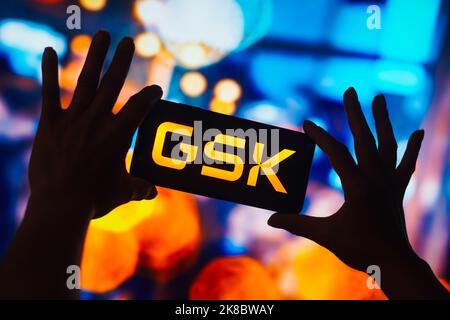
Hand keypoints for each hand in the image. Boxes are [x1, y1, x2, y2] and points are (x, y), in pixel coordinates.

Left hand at [30, 30, 161, 218]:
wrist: (59, 206)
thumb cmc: (95, 199)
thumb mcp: (123, 192)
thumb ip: (140, 187)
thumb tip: (152, 192)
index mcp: (119, 135)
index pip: (140, 106)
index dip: (150, 94)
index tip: (156, 89)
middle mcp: (97, 121)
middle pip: (113, 83)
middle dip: (122, 60)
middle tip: (128, 42)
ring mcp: (73, 119)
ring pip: (87, 80)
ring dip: (96, 56)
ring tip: (103, 35)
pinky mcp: (51, 123)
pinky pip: (49, 92)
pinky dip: (48, 71)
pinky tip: (49, 50)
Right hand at [269, 87, 423, 272]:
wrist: (392, 262)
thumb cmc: (358, 248)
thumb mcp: (324, 235)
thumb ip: (296, 223)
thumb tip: (269, 220)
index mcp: (357, 186)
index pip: (336, 152)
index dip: (320, 135)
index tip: (306, 123)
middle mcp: (376, 178)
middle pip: (365, 138)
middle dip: (356, 113)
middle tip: (350, 91)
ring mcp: (389, 182)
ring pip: (387, 144)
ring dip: (382, 121)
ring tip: (379, 99)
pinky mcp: (397, 189)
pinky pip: (406, 164)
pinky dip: (412, 148)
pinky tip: (418, 131)